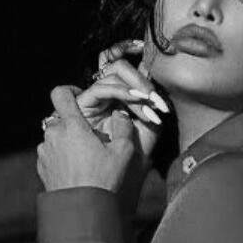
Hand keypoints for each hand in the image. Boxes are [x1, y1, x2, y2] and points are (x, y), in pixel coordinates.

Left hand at [37, 86, 148, 214]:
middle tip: (92, 140)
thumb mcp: (123, 153)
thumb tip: (120, 113)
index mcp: (71, 125)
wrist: (83, 212)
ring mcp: (44, 152)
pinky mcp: (42, 168)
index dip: (70, 91)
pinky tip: (77, 172)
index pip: (61, 93)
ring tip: (85, 160)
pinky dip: (62, 158)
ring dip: (68, 143)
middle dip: (75, 125)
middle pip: (61, 118)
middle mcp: (52, 134)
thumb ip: (123, 127)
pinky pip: (52, 155)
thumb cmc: (104, 180)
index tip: (79, 97)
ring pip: (56, 138)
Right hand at [76, 39, 169, 157]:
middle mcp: (108, 94)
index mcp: (124, 97)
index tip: (159, 69)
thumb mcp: (151, 129)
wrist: (116, 180)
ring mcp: (96, 97)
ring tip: (149, 106)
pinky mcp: (83, 104)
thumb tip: (157, 81)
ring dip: (135, 87)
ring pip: (113, 72)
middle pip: (121, 66)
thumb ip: (153, 106)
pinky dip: (122, 91)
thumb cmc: (134, 159)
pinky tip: (136, 100)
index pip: (132, 69)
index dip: (144, 62)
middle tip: (157, 101)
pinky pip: (102, 87)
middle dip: (142, 79)